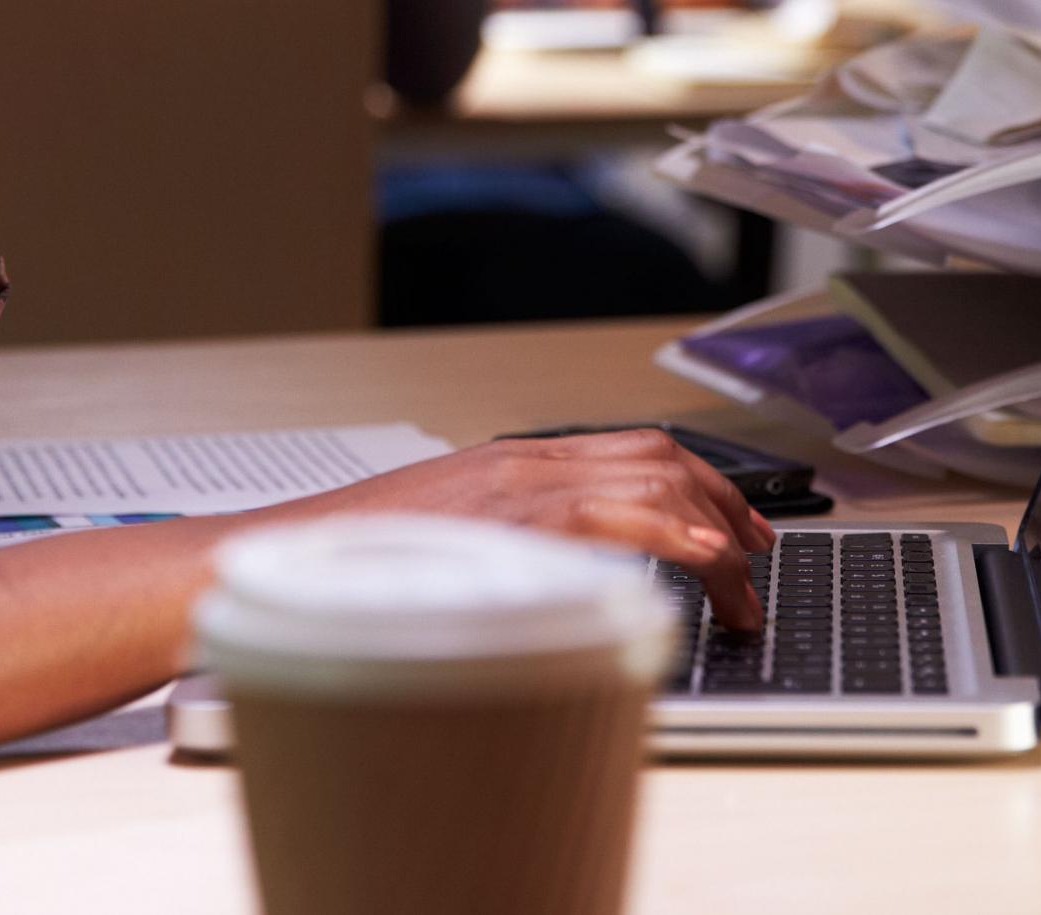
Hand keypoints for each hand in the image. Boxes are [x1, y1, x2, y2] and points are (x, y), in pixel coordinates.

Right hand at [284, 429, 774, 628]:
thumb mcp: (454, 538)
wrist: (279, 558)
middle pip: (660, 453)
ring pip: (648, 477)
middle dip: (729, 505)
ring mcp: (513, 487)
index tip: (741, 532)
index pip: (637, 448)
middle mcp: (523, 461)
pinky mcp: (501, 520)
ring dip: (713, 535)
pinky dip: (665, 534)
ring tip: (742, 593)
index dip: (705, 485)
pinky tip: (699, 564)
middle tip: (760, 564)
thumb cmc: (359, 562)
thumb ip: (513, 540)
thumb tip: (579, 577)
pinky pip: (605, 514)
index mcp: (515, 460)